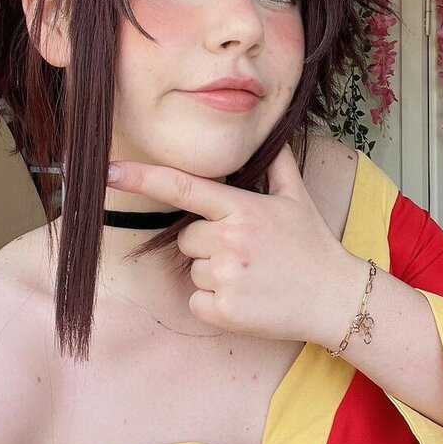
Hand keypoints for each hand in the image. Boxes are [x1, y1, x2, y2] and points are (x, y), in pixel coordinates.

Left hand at [105, 143, 367, 345]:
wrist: (336, 298)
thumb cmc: (314, 246)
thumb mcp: (297, 198)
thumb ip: (277, 164)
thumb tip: (271, 133)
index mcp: (242, 208)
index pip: (182, 187)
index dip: (140, 178)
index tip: (107, 172)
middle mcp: (230, 239)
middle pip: (186, 237)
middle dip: (208, 244)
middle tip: (248, 253)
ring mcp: (227, 276)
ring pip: (192, 270)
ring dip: (214, 274)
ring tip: (253, 276)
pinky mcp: (224, 310)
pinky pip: (197, 301)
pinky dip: (215, 304)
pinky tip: (247, 299)